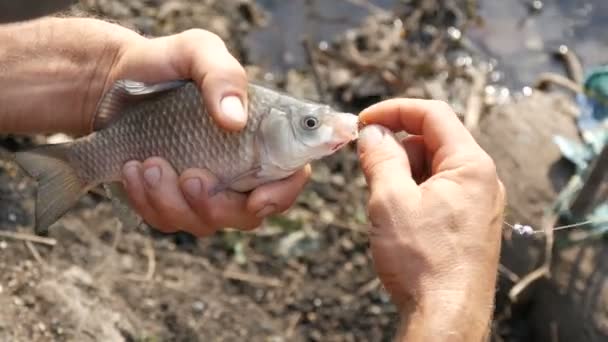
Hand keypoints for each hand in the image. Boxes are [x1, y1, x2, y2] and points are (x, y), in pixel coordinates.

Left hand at [0, 18, 309, 235]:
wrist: (114, 79)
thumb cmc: (166, 63)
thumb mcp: (197, 51)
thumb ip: (223, 75)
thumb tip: (235, 120)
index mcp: (260, 139)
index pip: (288, 180)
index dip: (281, 195)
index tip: (257, 198)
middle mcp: (237, 172)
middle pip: (247, 216)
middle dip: (217, 206)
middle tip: (190, 177)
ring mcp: (204, 191)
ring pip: (203, 222)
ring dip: (174, 201)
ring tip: (148, 164)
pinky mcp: (169, 201)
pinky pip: (166, 220)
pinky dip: (147, 201)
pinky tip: (132, 170)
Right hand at [356, 99, 504, 340]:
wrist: (446, 317)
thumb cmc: (423, 263)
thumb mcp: (390, 201)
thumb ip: (380, 158)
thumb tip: (372, 133)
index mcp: (471, 165)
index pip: (433, 114)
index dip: (394, 111)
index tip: (364, 121)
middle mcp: (481, 180)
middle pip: (432, 142)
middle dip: (396, 150)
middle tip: (369, 172)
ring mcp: (477, 203)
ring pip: (432, 169)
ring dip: (402, 175)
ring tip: (386, 207)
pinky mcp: (468, 223)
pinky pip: (437, 193)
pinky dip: (413, 195)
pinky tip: (399, 221)